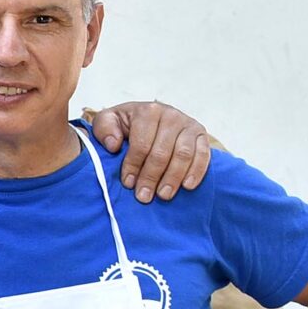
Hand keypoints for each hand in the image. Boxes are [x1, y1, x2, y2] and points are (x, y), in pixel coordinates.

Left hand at [84, 100, 212, 202]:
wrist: (151, 116)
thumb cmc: (126, 123)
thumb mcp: (108, 121)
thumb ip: (104, 128)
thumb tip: (113, 145)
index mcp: (147, 112)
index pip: (141, 143)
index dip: (133, 165)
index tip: (128, 183)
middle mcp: (171, 115)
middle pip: (162, 152)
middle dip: (151, 177)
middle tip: (144, 196)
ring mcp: (189, 124)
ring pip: (183, 155)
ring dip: (173, 178)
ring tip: (164, 195)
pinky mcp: (202, 135)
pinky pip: (203, 154)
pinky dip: (197, 171)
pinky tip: (188, 186)